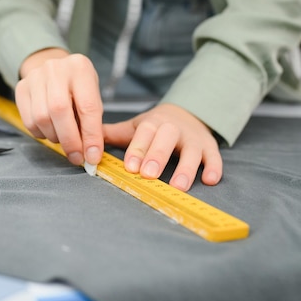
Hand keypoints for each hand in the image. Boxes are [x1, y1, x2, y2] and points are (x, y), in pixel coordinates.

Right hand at [16, 49, 103, 166]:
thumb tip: (90, 152)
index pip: (87, 106)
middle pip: (59, 111)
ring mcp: (35, 77)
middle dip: (69, 140)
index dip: (91, 135)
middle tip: (76, 156)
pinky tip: (50, 130)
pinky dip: (41, 133)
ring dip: (54, 137)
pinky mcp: (21, 88)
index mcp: (80, 68)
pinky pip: (29, 121)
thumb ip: (92, 122)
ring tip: (63, 137)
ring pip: (41, 118)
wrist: (54, 69)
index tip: (92, 156)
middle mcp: (55, 69)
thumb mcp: (92, 96)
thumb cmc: (77, 86)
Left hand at [103, 103, 221, 190]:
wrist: (187, 114)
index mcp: (153, 123)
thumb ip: (112, 134)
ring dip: (186, 168)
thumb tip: (85, 139)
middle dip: (158, 156)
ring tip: (179, 186)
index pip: (144, 133)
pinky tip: (210, 180)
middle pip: (167, 139)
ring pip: (192, 151)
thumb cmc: (156, 127)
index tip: (130, 167)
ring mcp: (194, 139)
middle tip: (148, 175)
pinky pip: (215, 157)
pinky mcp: (210, 147)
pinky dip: (214, 168)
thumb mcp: (135, 126)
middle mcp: (174, 129)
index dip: (137, 149)